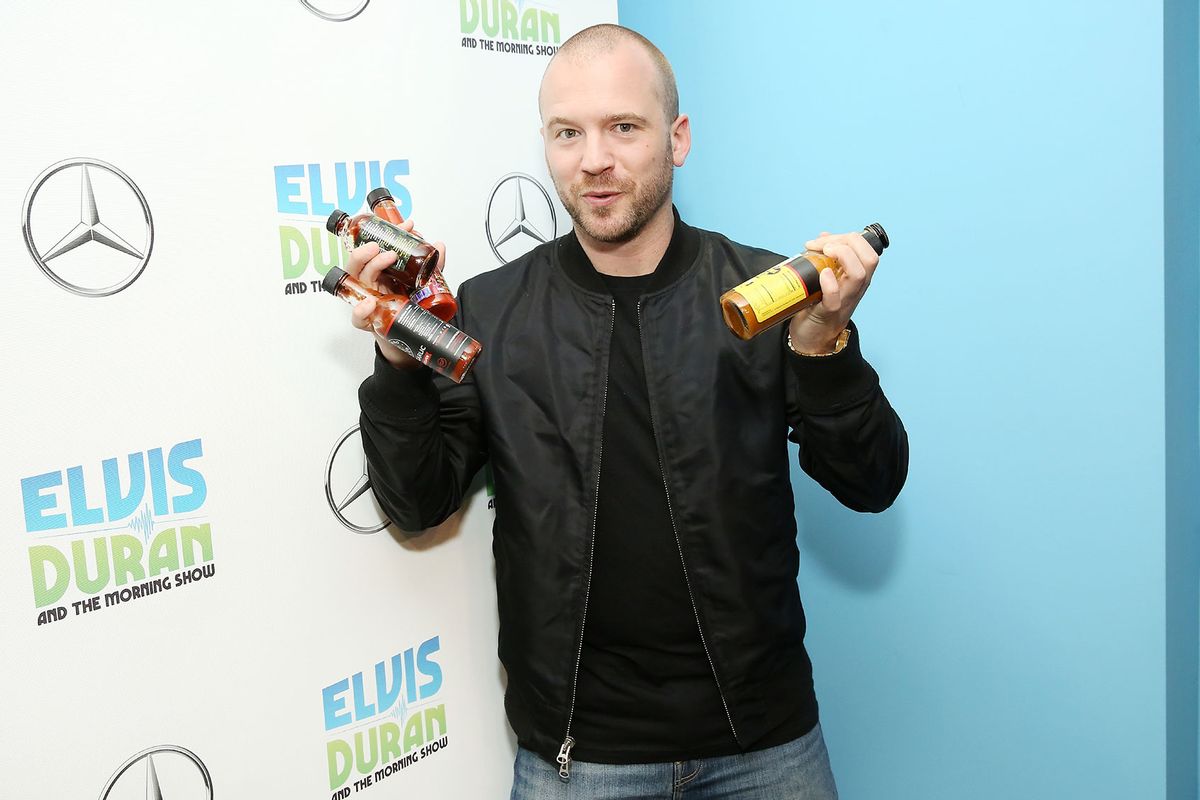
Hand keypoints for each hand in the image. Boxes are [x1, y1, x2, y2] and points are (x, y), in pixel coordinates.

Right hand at [343, 217, 447, 368]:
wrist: (410, 343)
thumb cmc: (411, 311)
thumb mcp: (424, 286)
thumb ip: (433, 268)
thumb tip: (439, 246)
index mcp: (380, 273)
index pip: (375, 250)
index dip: (387, 235)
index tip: (407, 225)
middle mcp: (371, 285)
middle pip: (358, 263)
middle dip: (366, 248)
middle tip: (383, 243)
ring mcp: (367, 302)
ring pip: (355, 282)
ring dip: (369, 266)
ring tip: (386, 258)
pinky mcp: (368, 323)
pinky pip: (357, 318)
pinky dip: (361, 311)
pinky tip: (371, 303)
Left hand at [786, 230, 880, 353]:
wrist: (813, 337)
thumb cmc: (820, 304)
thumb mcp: (827, 276)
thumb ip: (828, 256)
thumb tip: (825, 235)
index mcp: (858, 276)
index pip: (866, 249)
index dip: (847, 237)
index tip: (823, 239)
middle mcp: (857, 287)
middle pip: (869, 258)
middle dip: (847, 242)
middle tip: (823, 246)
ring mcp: (846, 299)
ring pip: (859, 274)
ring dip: (841, 256)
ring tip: (824, 253)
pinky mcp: (830, 312)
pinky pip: (835, 298)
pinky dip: (829, 283)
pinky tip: (822, 274)